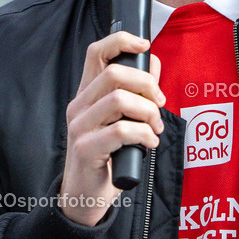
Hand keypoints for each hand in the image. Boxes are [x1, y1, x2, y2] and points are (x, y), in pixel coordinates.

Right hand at [60, 32, 163, 225]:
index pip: (95, 52)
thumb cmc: (107, 157)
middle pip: (113, 73)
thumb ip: (136, 93)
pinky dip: (143, 135)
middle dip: (146, 84)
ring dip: (148, 113)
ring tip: (154, 128)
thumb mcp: (121, 121)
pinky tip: (148, 144)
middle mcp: (79, 106)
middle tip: (159, 103)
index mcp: (87, 94)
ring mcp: (79, 126)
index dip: (120, 40)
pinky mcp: (85, 148)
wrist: (84, 197)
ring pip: (119, 100)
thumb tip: (154, 64)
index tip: (145, 45)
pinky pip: (121, 131)